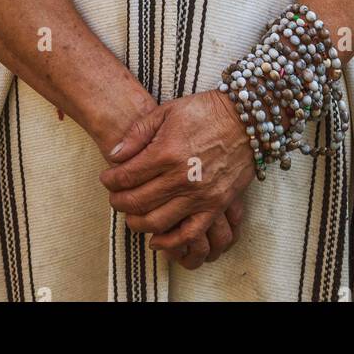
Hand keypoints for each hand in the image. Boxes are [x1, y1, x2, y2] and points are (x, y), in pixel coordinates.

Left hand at [99, 90, 254, 267]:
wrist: (246, 119)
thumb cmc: (205, 111)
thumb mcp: (167, 111)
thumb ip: (138, 133)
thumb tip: (114, 155)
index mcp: (167, 152)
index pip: (127, 176)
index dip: (111, 181)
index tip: (106, 179)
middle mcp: (181, 177)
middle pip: (137, 201)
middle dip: (119, 202)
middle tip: (114, 197)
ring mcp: (200, 195)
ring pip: (158, 222)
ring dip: (137, 223)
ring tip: (131, 215)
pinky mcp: (216, 206)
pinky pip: (189, 234)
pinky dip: (170, 242)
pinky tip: (156, 240)